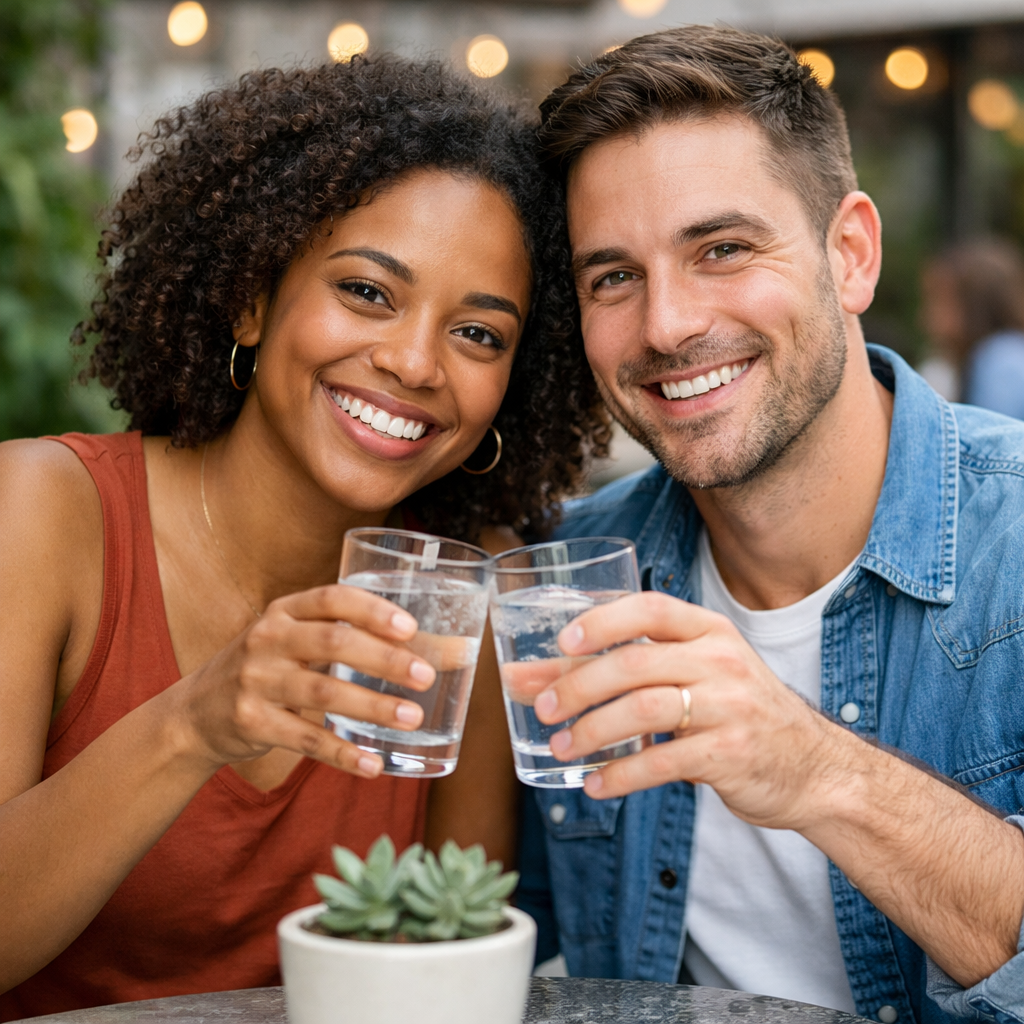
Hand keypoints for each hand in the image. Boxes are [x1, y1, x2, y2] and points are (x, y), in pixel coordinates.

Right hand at [174, 584, 436, 778]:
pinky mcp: (252, 722)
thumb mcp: (300, 643)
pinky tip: (373, 765)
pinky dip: (342, 753)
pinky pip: (304, 739)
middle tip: (425, 677)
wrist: (196, 713)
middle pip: (334, 643)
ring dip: (372, 707)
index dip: (373, 610)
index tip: (411, 628)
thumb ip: (359, 641)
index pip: (332, 598)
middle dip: (384, 659)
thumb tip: (451, 652)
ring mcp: (256, 680)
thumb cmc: (270, 669)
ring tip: (412, 719)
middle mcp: (268, 638)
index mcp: (285, 610)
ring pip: (323, 691)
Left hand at [533, 592, 847, 828]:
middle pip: (636, 662)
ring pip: (644, 709)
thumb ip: (632, 668)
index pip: (651, 608)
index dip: (602, 620)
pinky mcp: (730, 754)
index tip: (562, 640)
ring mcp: (729, 707)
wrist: (814, 766)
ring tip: (561, 748)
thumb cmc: (738, 712)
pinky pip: (663, 762)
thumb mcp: (700, 673)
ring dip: (592, 730)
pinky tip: (595, 785)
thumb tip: (539, 678)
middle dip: (580, 684)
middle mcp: (721, 661)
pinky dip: (621, 776)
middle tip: (546, 707)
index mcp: (709, 631)